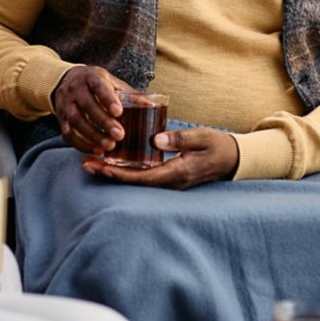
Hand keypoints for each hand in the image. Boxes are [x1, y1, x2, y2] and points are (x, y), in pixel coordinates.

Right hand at [52, 65, 132, 153]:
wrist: (66, 81)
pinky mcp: (61, 119)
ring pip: (76, 121)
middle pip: (87, 105)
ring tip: (109, 146)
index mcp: (91, 77)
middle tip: (119, 135)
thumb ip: (128, 94)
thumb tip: (150, 107)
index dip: (107, 99)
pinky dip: (81, 144)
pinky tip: (96, 150)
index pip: (98, 86)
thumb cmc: (95, 84)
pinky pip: (68, 133)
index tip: (118, 112)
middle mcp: (76, 89)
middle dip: (103, 122)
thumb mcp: (111, 82)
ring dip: (93, 135)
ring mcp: (66, 104)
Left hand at [82, 127, 238, 189]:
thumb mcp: (202, 137)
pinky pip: (144, 176)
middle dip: (109, 174)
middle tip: (85, 163)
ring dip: (114, 172)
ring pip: (137, 180)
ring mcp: (169, 181)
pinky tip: (114, 162)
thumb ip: (180, 139)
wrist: (234, 159)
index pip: (142, 178)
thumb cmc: (219, 146)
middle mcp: (170, 181)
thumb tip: (155, 140)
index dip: (119, 174)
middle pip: (134, 182)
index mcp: (177, 173)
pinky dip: (126, 170)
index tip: (101, 167)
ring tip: (92, 162)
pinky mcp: (169, 176)